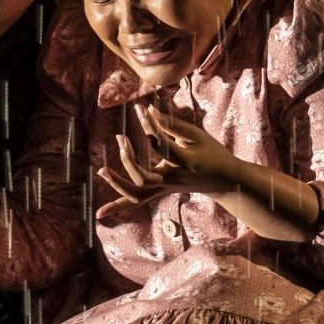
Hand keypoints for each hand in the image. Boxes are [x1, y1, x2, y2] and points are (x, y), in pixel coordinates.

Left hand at [95, 102, 240, 217]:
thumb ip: (171, 125)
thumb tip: (148, 110)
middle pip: (144, 178)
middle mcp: (173, 180)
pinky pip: (137, 201)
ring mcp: (166, 189)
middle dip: (128, 159)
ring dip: (118, 184)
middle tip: (121, 138)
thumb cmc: (212, 153)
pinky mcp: (160, 191)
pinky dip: (117, 206)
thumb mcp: (197, 136)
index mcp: (185, 163)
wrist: (225, 181)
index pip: (162, 146)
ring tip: (101, 170)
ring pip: (138, 194)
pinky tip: (99, 214)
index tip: (139, 109)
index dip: (149, 126)